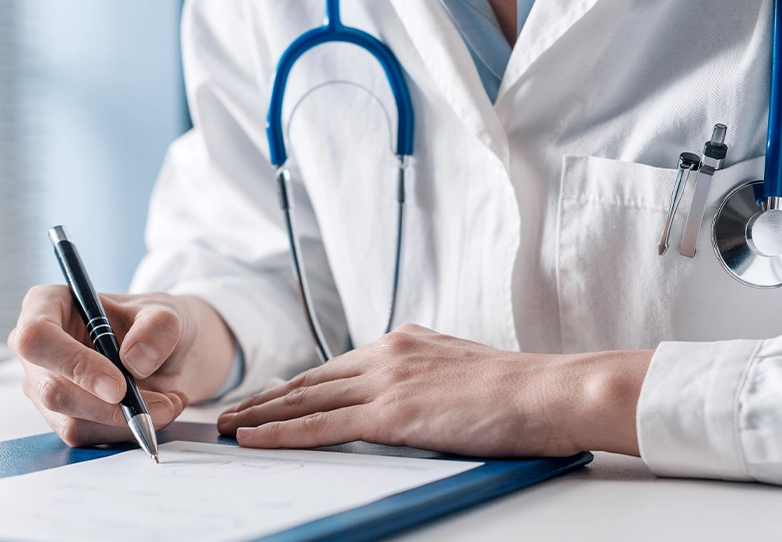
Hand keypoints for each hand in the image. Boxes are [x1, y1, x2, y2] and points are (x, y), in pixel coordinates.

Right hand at [10, 286, 234, 446]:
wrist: (167, 353)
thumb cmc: (153, 323)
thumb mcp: (166, 313)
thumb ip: (157, 329)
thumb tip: (136, 363)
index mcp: (46, 305)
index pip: (37, 337)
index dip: (74, 364)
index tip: (118, 386)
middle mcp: (38, 350)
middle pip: (53, 391)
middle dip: (109, 407)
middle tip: (160, 405)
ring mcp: (45, 387)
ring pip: (72, 422)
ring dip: (127, 422)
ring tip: (169, 403)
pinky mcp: (62, 418)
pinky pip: (89, 437)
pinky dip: (128, 431)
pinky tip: (156, 412)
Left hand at [217, 324, 652, 457]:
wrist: (552, 390)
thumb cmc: (522, 391)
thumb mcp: (464, 373)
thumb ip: (427, 379)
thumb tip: (415, 399)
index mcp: (404, 342)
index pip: (336, 367)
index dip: (298, 384)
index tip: (270, 395)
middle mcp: (387, 353)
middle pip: (311, 379)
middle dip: (268, 397)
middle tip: (232, 410)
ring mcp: (386, 381)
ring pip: (306, 399)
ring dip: (261, 414)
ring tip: (229, 427)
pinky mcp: (391, 412)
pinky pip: (321, 425)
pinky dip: (281, 432)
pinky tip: (254, 439)